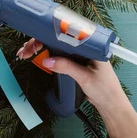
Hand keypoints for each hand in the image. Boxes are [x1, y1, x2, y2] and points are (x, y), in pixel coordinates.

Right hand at [17, 39, 136, 137]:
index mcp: (90, 44)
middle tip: (25, 50)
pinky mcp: (74, 62)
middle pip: (57, 38)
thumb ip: (67, 67)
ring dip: (40, 47)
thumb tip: (47, 60)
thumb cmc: (105, 89)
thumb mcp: (85, 77)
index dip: (49, 33)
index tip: (36, 38)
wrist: (110, 105)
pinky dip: (46, 54)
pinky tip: (36, 55)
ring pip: (55, 45)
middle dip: (39, 41)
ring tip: (26, 53)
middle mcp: (83, 46)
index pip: (67, 32)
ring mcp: (78, 54)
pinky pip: (58, 54)